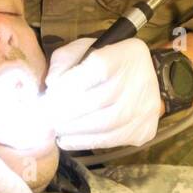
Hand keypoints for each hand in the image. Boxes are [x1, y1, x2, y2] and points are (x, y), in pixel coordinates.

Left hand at [42, 37, 161, 150]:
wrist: (141, 76)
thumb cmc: (105, 61)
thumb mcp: (82, 49)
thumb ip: (63, 60)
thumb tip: (52, 84)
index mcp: (123, 55)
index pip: (95, 70)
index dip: (67, 86)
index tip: (47, 98)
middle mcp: (139, 81)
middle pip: (98, 101)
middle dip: (66, 112)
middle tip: (47, 118)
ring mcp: (145, 108)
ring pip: (105, 125)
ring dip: (74, 130)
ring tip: (56, 129)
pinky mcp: (145, 129)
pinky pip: (112, 141)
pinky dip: (85, 142)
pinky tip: (68, 140)